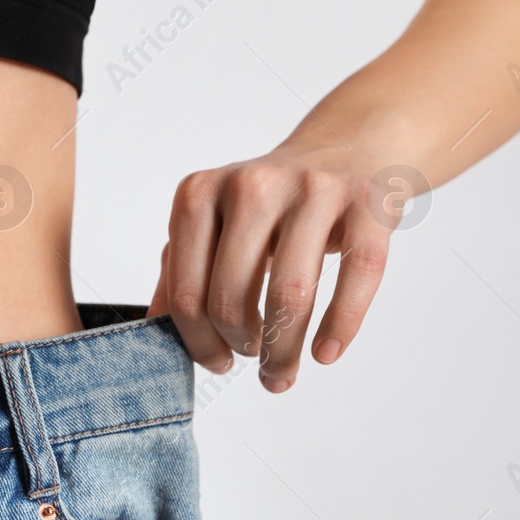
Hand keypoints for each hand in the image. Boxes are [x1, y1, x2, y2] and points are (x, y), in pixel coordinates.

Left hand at [147, 144, 395, 392]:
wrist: (347, 146)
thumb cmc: (270, 204)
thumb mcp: (212, 225)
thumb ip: (178, 273)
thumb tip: (152, 337)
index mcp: (199, 194)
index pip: (186, 292)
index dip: (197, 342)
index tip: (215, 362)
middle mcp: (251, 185)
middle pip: (231, 297)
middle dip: (238, 346)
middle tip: (248, 360)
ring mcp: (312, 190)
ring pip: (290, 294)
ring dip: (281, 350)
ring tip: (280, 373)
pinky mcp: (367, 202)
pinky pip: (357, 276)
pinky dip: (339, 326)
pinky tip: (325, 354)